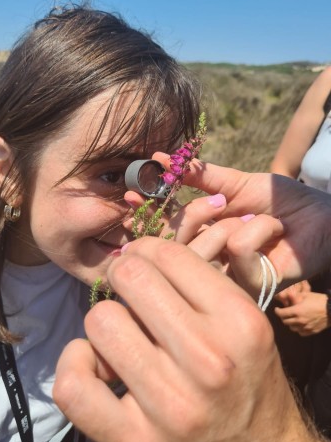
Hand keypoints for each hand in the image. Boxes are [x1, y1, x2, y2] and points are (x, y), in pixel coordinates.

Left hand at [54, 238, 318, 441]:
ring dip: (106, 323)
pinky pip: (74, 386)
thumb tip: (136, 252)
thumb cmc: (247, 375)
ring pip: (100, 322)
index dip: (148, 251)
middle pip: (130, 278)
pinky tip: (96, 364)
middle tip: (132, 292)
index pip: (167, 255)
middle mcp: (209, 361)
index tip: (145, 263)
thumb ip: (198, 282)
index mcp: (238, 322)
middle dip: (126, 277)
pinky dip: (76, 366)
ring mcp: (171, 405)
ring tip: (124, 336)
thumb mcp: (243, 319)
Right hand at [153, 153, 330, 288]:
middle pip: (174, 242)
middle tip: (223, 203)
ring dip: (233, 222)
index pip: (161, 230)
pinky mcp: (249, 284)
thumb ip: (198, 175)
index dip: (145, 213)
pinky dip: (259, 229)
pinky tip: (276, 232)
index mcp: (201, 236)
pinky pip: (237, 249)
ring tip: (260, 219)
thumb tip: (159, 157)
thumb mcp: (235, 182)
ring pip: (203, 246)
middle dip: (194, 215)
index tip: (129, 192)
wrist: (322, 215)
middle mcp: (207, 259)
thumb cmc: (281, 200)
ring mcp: (226, 275)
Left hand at [274, 291, 329, 335]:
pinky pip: (301, 333)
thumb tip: (286, 296)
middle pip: (285, 322)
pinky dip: (298, 329)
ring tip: (292, 319)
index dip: (277, 311)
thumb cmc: (319, 300)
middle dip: (283, 317)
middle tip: (284, 313)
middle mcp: (300, 321)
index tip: (277, 309)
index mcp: (297, 311)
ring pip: (292, 328)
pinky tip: (300, 324)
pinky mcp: (312, 331)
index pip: (281, 314)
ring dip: (290, 323)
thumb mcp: (306, 295)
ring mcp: (306, 327)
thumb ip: (295, 297)